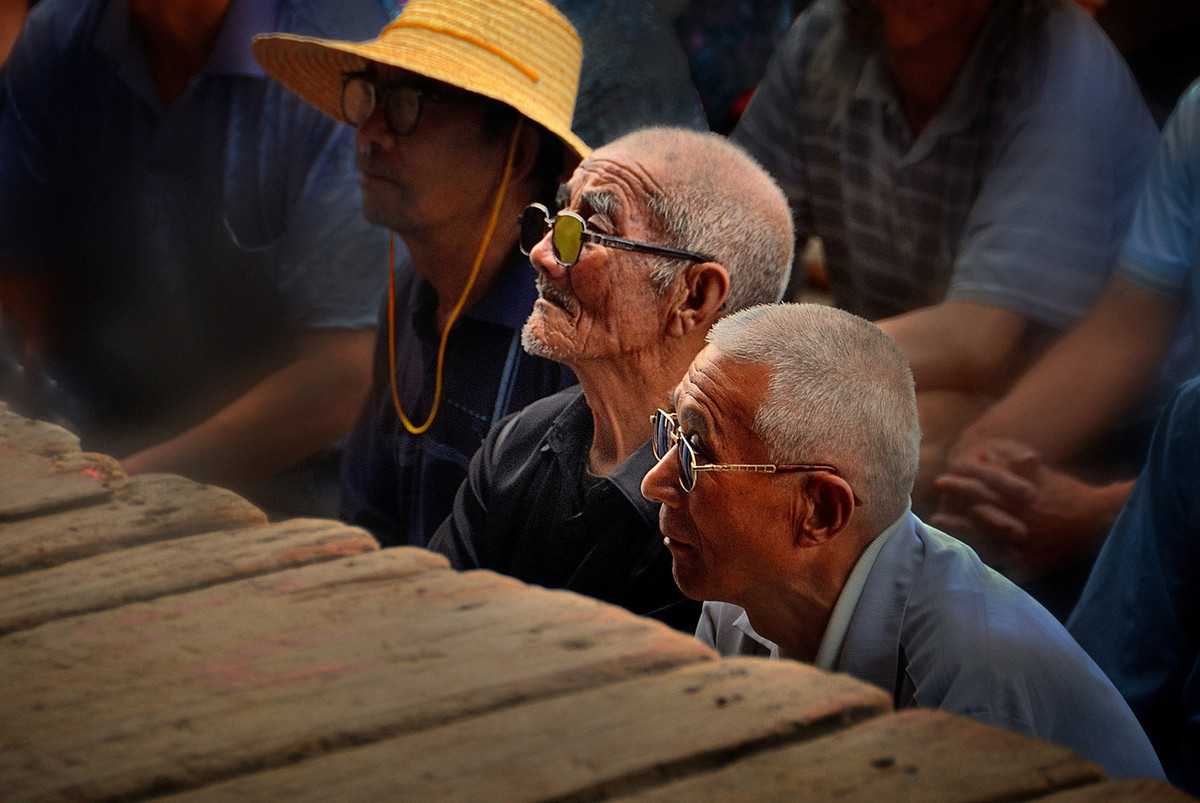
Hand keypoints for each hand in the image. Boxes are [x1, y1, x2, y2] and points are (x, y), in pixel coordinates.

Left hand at [931, 439, 1129, 581]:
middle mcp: (1017, 523)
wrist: (1099, 520)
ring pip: (985, 545)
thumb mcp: (1044, 476)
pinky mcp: (1031, 565)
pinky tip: (969, 564)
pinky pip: (1004, 568)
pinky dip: (988, 566)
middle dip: (955, 516)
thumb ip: (1018, 466)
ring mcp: (1023, 547)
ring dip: (963, 540)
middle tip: (934, 515)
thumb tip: (990, 454)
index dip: (959, 485)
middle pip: (977, 520)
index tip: (940, 481)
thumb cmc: (1069, 494)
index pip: (981, 491)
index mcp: (1018, 500)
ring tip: (943, 537)